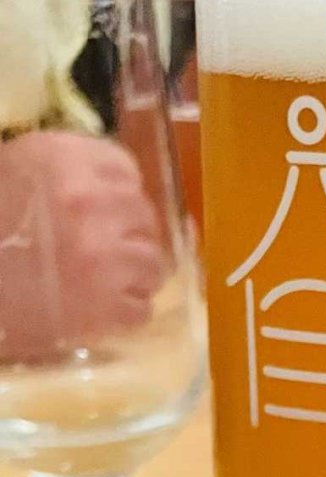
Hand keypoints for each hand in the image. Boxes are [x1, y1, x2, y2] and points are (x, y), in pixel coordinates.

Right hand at [0, 131, 165, 362]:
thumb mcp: (18, 172)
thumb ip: (70, 174)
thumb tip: (120, 189)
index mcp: (63, 159)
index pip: (124, 170)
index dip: (118, 194)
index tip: (107, 210)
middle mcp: (90, 201)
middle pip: (144, 217)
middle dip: (129, 236)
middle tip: (104, 252)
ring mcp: (104, 256)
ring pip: (152, 264)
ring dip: (134, 277)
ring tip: (102, 284)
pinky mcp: (109, 306)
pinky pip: (141, 308)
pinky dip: (125, 313)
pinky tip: (97, 311)